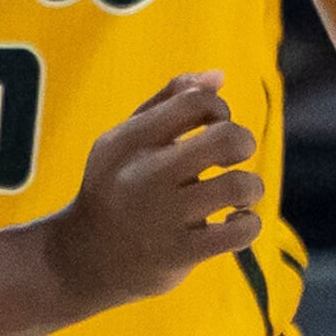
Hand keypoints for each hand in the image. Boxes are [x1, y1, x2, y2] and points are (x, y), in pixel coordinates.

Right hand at [45, 73, 265, 306]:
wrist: (83, 260)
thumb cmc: (116, 190)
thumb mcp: (127, 140)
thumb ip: (168, 102)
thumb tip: (219, 76)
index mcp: (128, 140)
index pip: (195, 101)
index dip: (218, 109)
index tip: (212, 128)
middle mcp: (142, 175)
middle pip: (225, 139)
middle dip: (243, 143)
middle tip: (234, 159)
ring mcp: (161, 216)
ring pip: (238, 186)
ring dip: (251, 188)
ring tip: (238, 197)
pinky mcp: (178, 253)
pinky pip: (239, 232)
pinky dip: (248, 225)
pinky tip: (234, 224)